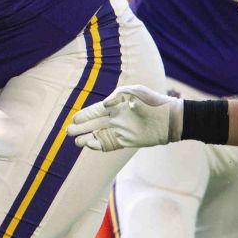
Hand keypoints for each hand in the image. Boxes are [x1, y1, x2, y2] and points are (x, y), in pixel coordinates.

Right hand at [67, 84, 181, 151]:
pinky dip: (99, 145)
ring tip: (76, 142)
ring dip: (87, 138)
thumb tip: (104, 105)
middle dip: (81, 128)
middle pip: (94, 124)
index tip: (73, 119)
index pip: (95, 111)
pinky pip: (110, 144)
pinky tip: (90, 145)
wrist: (170, 118)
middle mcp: (116, 118)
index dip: (84, 115)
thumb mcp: (135, 91)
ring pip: (99, 135)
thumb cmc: (153, 101)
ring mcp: (121, 130)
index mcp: (116, 105)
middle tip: (68, 132)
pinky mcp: (127, 141)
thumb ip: (118, 95)